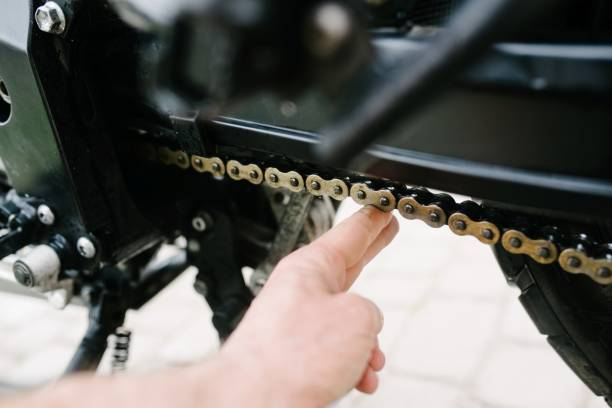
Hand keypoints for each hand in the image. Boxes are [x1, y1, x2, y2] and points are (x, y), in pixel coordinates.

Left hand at [219, 206, 398, 406]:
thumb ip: (371, 311)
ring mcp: (297, 323)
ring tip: (371, 361)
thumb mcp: (356, 320)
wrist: (254, 402)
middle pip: (348, 263)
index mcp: (310, 268)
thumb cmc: (291, 358)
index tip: (380, 208)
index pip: (350, 233)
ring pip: (347, 321)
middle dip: (371, 251)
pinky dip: (353, 365)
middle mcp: (301, 291)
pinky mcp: (295, 354)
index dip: (372, 220)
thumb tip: (365, 326)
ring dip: (367, 343)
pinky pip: (335, 351)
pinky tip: (359, 379)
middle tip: (385, 231)